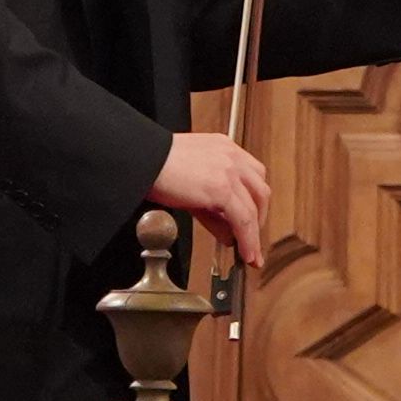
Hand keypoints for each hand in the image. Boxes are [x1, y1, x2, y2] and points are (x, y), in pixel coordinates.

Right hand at [149, 129, 275, 269]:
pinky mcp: (222, 188)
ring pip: (254, 208)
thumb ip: (211, 209)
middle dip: (259, 217)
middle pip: (260, 190)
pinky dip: (248, 240)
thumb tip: (227, 233)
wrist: (140, 159)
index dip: (255, 200)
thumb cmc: (154, 167)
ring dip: (254, 234)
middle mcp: (230, 156)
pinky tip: (246, 253)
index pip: (252, 175)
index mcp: (223, 148)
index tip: (252, 218)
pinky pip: (243, 219)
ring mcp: (229, 171)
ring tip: (250, 252)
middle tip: (252, 237)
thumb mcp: (190, 186)